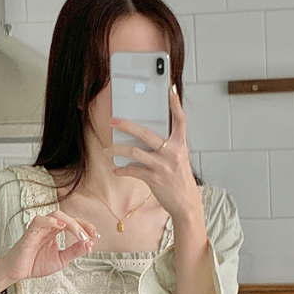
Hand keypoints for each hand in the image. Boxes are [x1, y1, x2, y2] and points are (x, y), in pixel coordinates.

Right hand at [0, 209, 100, 281]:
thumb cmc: (35, 263)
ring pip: (56, 215)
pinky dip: (50, 221)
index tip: (96, 236)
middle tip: (90, 237)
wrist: (18, 272)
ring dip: (71, 223)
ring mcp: (39, 228)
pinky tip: (60, 226)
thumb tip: (90, 244)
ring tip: (79, 234)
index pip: (74, 223)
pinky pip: (39, 221)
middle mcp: (48, 227)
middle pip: (68, 217)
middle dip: (81, 225)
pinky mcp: (30, 232)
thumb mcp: (61, 259)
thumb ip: (74, 251)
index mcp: (56, 231)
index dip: (86, 227)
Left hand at [103, 86, 203, 224]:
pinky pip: (133, 171)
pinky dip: (122, 170)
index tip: (169, 90)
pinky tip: (116, 170)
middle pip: (145, 133)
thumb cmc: (180, 179)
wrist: (186, 203)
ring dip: (117, 150)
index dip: (175, 104)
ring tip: (107, 150)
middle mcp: (172, 152)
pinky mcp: (154, 179)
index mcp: (180, 144)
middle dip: (126, 125)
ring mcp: (162, 166)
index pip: (180, 120)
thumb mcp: (179, 158)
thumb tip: (145, 136)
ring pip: (134, 152)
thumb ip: (167, 146)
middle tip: (113, 120)